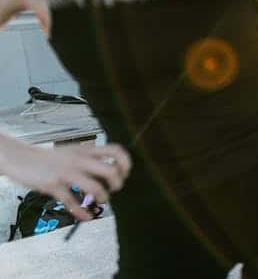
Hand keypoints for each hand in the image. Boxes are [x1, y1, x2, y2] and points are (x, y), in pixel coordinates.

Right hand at [2, 141, 130, 220]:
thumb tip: (111, 168)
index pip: (115, 150)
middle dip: (118, 183)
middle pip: (110, 170)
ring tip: (102, 200)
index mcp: (86, 150)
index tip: (125, 173)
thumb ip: (90, 158)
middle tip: (115, 189)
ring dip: (103, 197)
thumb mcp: (74, 151)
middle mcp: (79, 160)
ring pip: (95, 187)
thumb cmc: (50, 158)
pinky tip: (86, 217)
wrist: (22, 158)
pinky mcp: (54, 186)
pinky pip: (72, 202)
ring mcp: (67, 173)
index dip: (125, 163)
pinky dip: (82, 213)